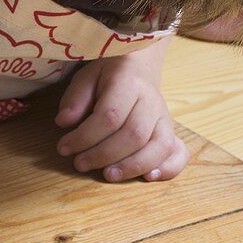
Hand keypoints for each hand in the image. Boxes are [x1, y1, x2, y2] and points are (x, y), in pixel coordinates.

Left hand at [55, 46, 188, 181]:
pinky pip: (179, 151)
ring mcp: (164, 117)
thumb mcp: (86, 77)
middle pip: (134, 135)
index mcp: (128, 84)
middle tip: (79, 164)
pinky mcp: (170, 130)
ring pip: (158, 146)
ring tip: (108, 175)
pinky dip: (169, 167)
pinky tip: (149, 178)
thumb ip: (75, 98)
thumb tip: (64, 122)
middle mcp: (151, 101)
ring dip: (133, 166)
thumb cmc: (107, 75)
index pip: (109, 116)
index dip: (84, 137)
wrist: (139, 65)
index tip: (63, 148)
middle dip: (104, 155)